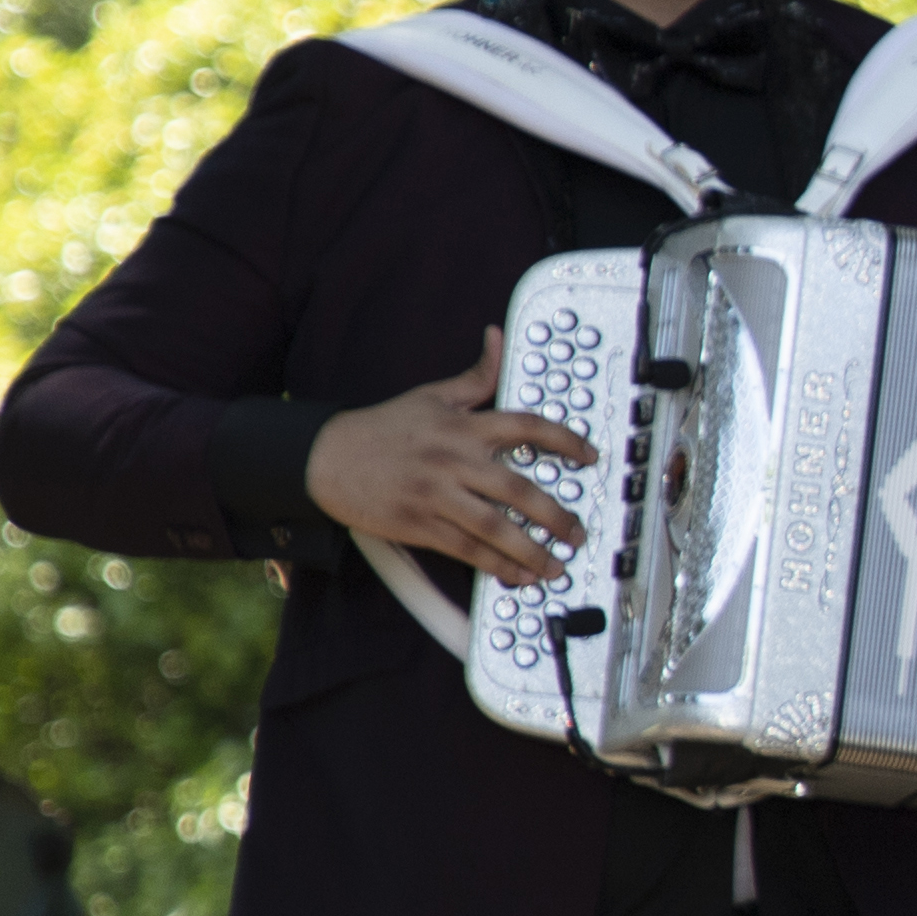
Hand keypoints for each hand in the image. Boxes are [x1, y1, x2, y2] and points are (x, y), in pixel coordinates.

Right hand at [308, 331, 596, 586]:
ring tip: (557, 565)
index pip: (527, 427)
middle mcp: (455, 460)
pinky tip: (518, 577)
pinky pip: (467, 550)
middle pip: (519, 489)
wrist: (326, 458)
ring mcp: (437, 495)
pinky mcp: (420, 524)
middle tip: (578, 531)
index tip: (590, 456)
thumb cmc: (382, 428)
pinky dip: (496, 566)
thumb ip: (475, 376)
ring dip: (532, 550)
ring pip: (496, 527)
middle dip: (557, 515)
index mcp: (463, 426)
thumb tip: (499, 338)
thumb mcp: (431, 395)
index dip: (566, 441)